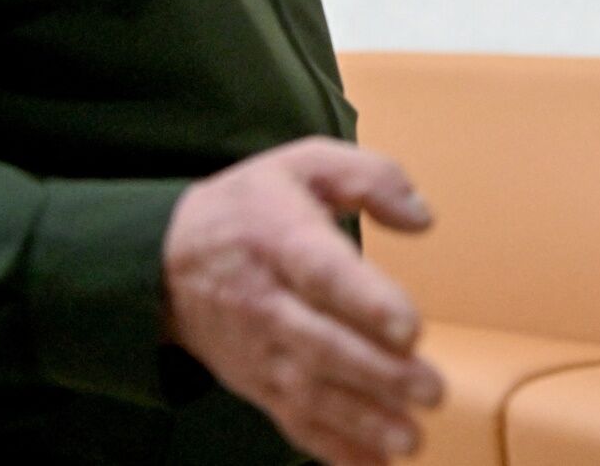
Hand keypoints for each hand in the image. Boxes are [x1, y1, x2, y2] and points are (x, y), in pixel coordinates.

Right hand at [163, 138, 444, 465]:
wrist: (167, 260)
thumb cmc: (251, 207)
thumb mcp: (304, 164)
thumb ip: (369, 177)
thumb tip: (423, 216)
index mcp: (280, 240)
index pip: (323, 274)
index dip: (367, 302)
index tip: (410, 327)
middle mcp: (267, 301)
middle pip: (321, 344)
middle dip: (378, 373)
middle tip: (432, 390)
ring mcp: (259, 349)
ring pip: (309, 392)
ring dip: (362, 420)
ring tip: (411, 437)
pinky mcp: (257, 382)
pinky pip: (292, 420)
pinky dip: (332, 448)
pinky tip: (372, 464)